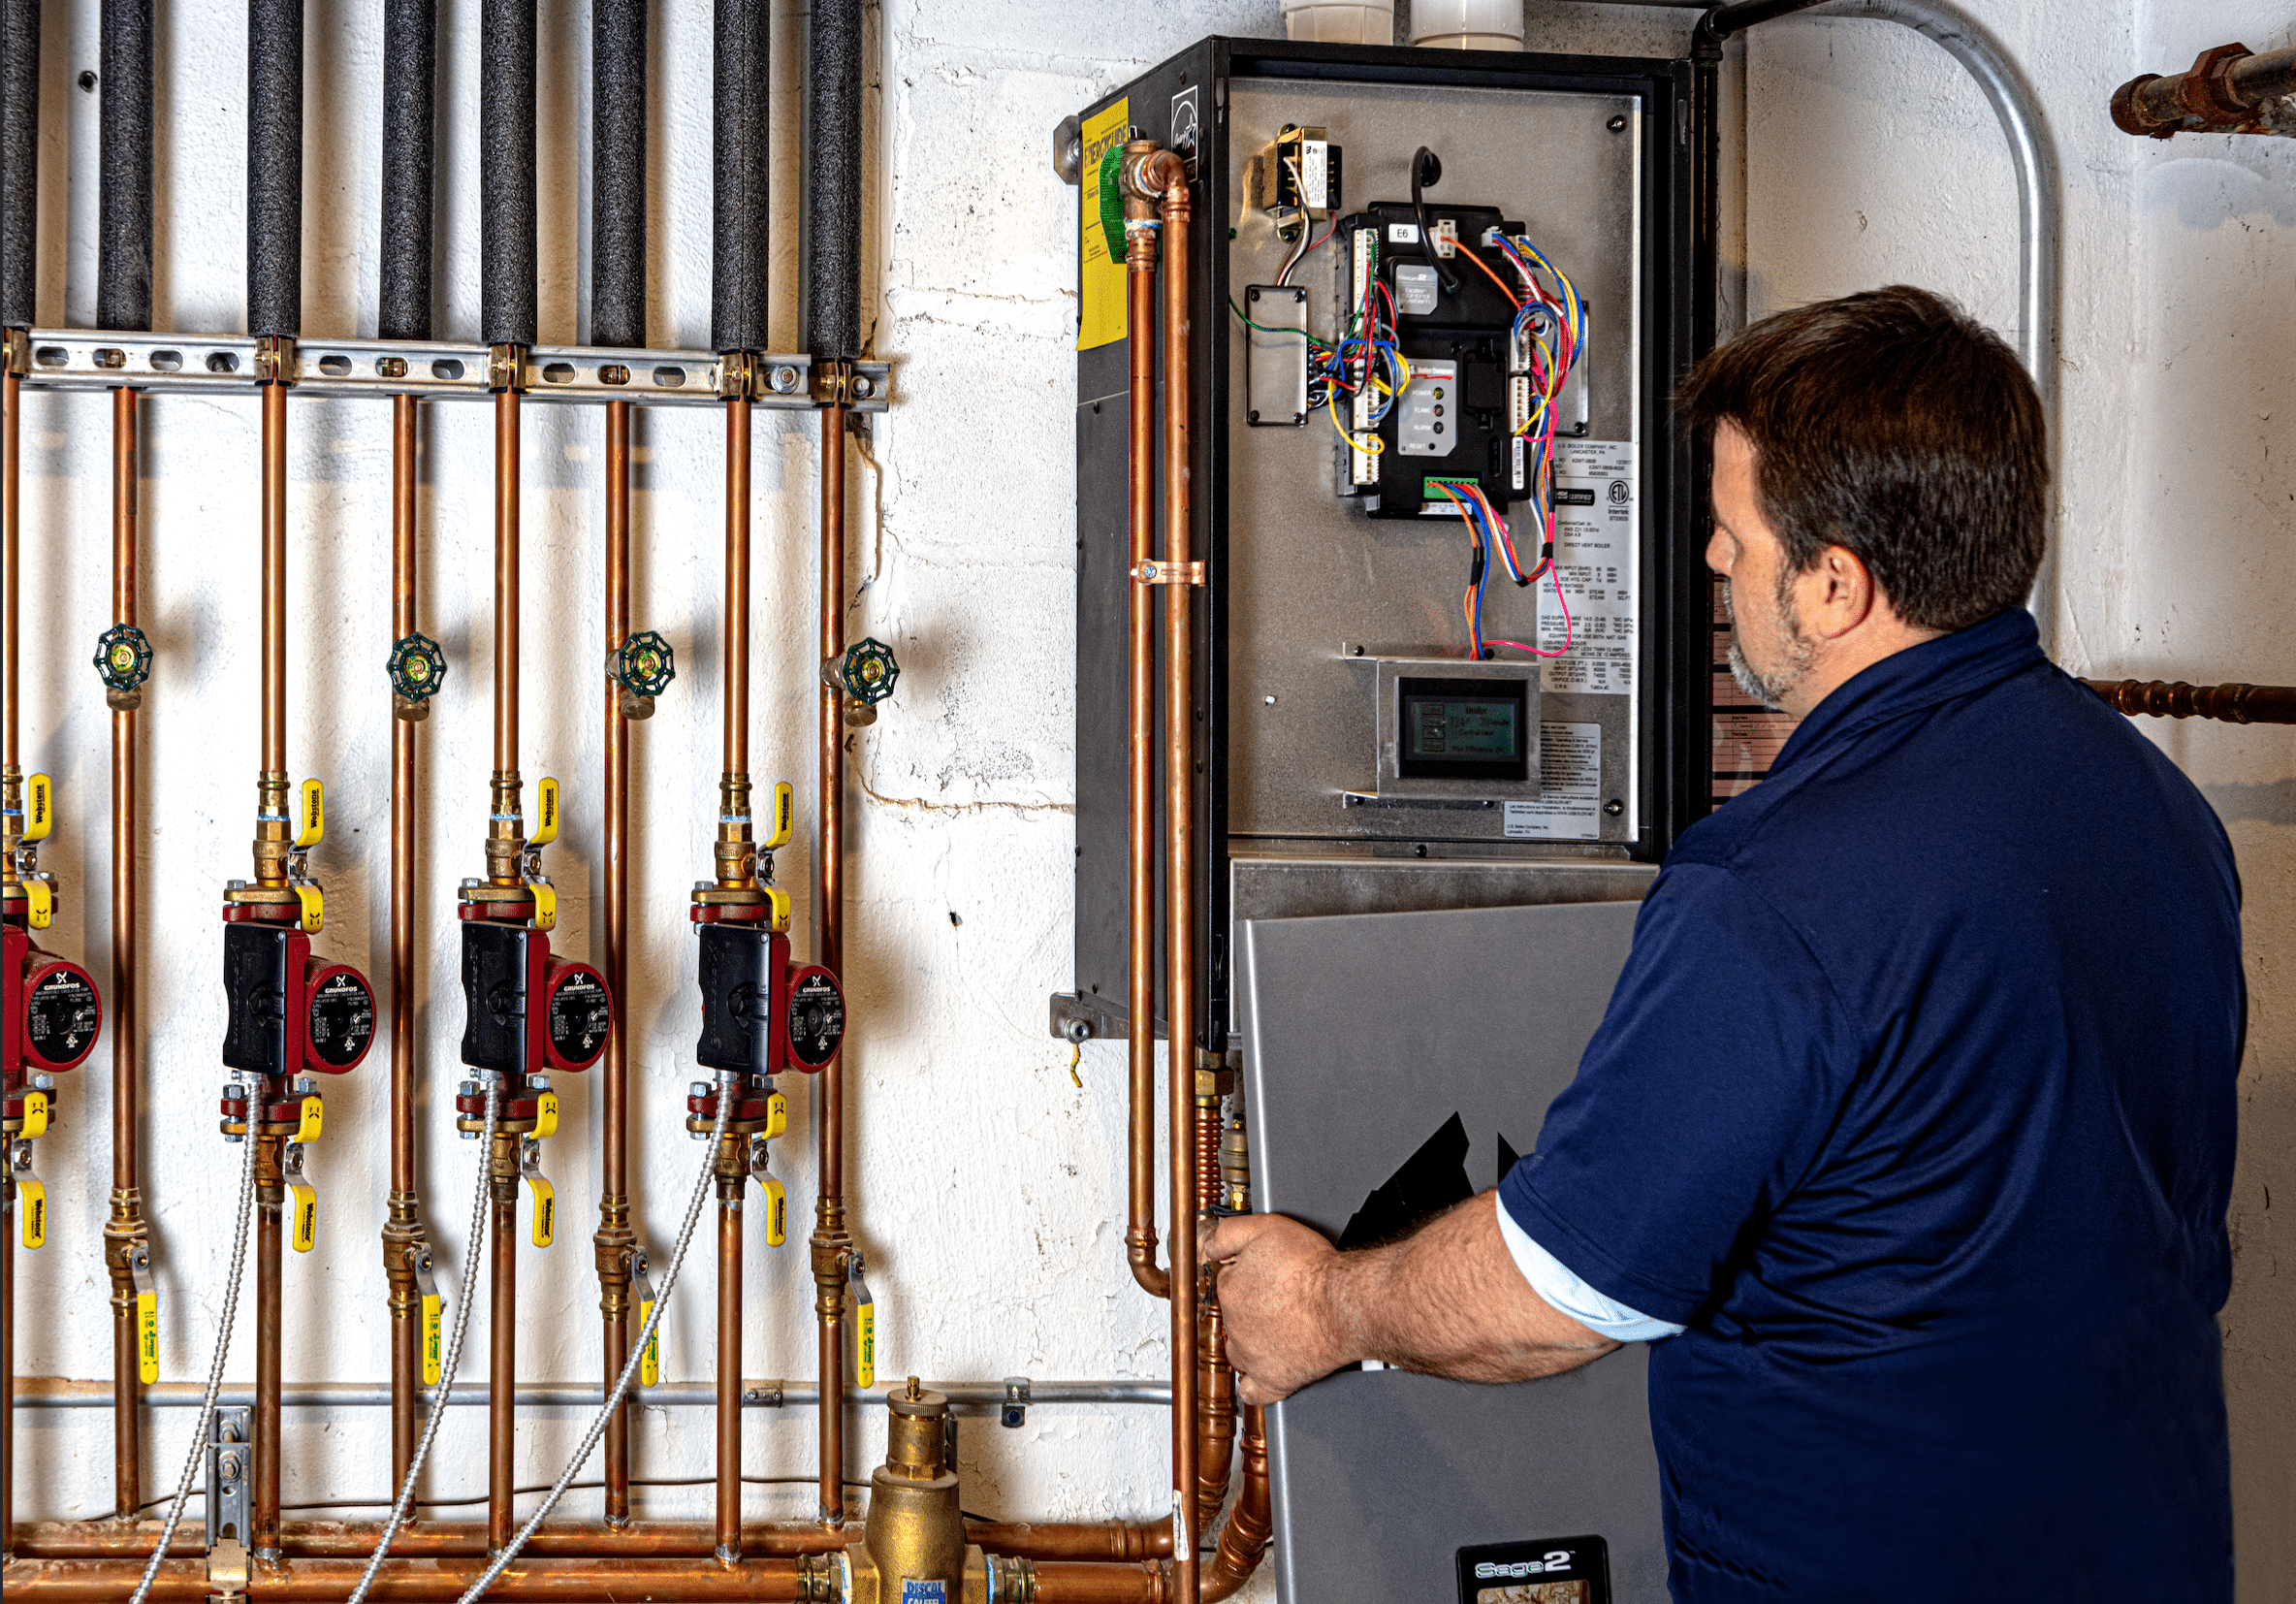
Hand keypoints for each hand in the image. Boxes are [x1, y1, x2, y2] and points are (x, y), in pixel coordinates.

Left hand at [1201, 1214, 1355, 1405]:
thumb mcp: (1266, 1229)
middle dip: (1252, 1305)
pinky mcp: (1273, 1380)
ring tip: (1276, 1328)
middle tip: (1279, 1297)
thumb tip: (1207, 1245)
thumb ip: (1229, 1233)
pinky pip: (1252, 1392)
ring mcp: (1251, 1356)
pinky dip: (1254, 1386)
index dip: (1247, 1274)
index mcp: (1230, 1289)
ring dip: (1250, 1341)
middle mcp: (1235, 1324)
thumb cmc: (1313, 1269)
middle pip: (1234, 1313)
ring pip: (1238, 1350)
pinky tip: (1262, 1374)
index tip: (1263, 1274)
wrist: (1344, 1304)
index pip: (1228, 1280)